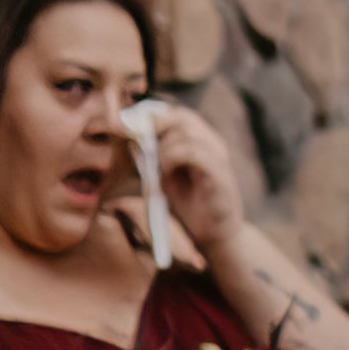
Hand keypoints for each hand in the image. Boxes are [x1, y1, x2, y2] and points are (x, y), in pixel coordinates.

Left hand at [144, 103, 248, 261]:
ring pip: (187, 133)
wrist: (214, 235)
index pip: (177, 114)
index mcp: (200, 141)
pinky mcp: (221, 175)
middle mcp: (212, 144)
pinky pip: (196, 154)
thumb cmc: (189, 204)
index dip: (152, 116)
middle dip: (154, 125)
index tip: (128, 127)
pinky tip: (165, 173)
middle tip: (137, 141)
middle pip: (183, 117)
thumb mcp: (164, 176)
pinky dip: (174, 158)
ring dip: (163, 147)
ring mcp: (218, 158)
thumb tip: (129, 137)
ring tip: (156, 167)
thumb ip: (151, 157)